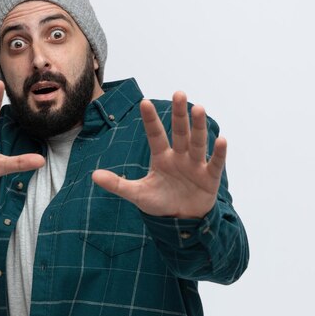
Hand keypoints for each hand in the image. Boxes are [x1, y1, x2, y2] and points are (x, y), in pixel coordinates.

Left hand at [91, 92, 226, 217]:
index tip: (144, 102)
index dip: (150, 120)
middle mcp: (179, 156)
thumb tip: (93, 176)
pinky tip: (221, 139)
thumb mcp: (137, 194)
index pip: (155, 135)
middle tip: (179, 93)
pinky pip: (215, 163)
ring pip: (197, 142)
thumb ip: (117, 184)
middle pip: (179, 132)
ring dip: (198, 126)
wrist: (181, 222)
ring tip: (199, 108)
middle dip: (179, 114)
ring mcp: (195, 165)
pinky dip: (219, 153)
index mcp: (161, 157)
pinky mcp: (209, 178)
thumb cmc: (160, 203)